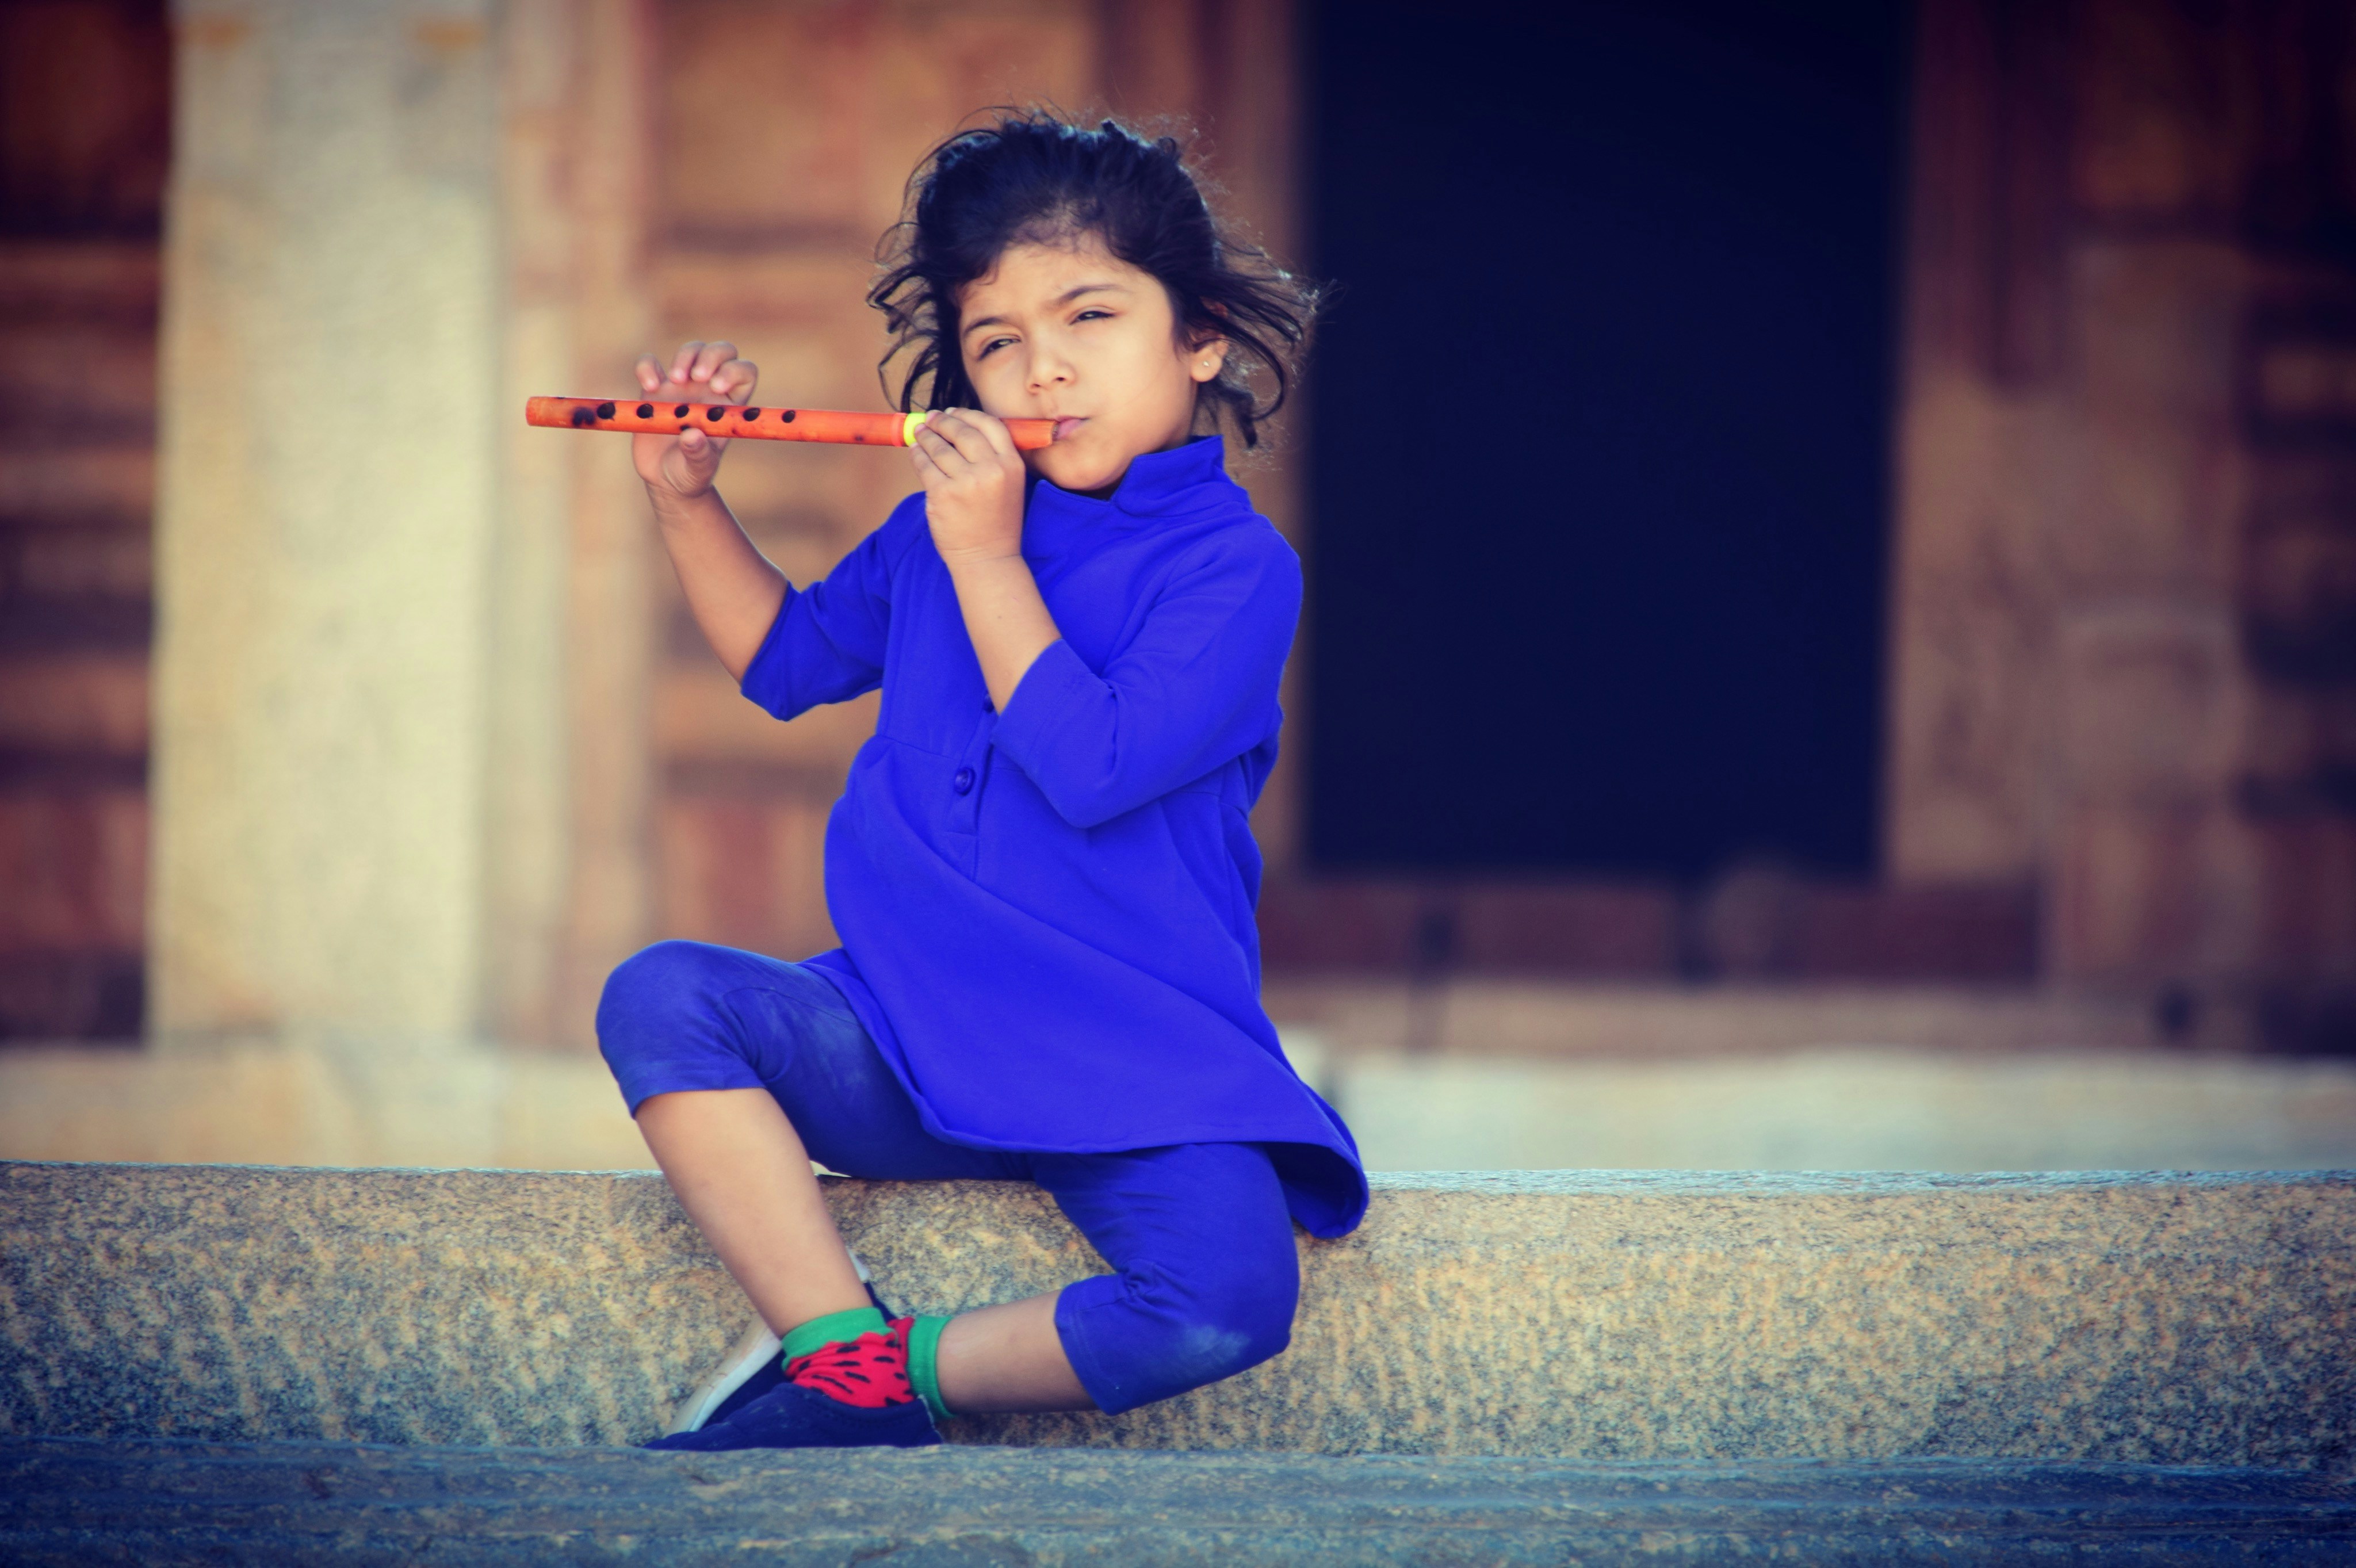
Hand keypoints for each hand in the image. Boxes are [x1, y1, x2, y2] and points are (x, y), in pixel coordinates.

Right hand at [631, 340, 758, 506]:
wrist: (665, 480)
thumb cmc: (691, 474)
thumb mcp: (698, 470)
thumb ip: (699, 455)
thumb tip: (692, 436)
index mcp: (729, 405)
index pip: (745, 373)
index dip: (735, 371)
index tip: (717, 386)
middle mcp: (709, 389)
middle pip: (722, 352)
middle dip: (712, 356)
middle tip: (698, 377)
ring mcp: (682, 387)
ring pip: (692, 351)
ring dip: (685, 356)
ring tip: (676, 381)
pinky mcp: (654, 390)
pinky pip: (650, 364)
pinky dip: (647, 367)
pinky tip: (650, 386)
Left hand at [910, 408, 1026, 567]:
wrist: (987, 558)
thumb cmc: (996, 522)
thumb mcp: (1009, 485)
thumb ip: (993, 457)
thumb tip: (958, 426)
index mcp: (1011, 465)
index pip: (990, 425)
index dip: (968, 414)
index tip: (953, 412)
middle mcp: (991, 470)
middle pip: (962, 431)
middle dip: (943, 422)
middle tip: (931, 419)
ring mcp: (966, 483)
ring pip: (940, 447)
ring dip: (926, 436)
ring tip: (921, 433)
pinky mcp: (943, 495)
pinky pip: (925, 466)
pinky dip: (917, 456)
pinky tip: (915, 452)